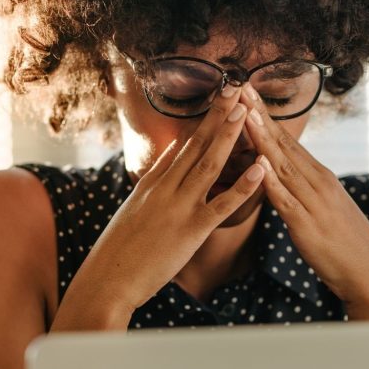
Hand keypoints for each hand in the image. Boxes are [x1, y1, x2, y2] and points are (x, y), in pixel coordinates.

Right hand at [61, 84, 265, 322]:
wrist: (107, 279)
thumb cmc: (119, 252)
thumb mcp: (133, 210)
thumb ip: (153, 182)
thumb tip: (171, 153)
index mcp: (152, 184)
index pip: (182, 146)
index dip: (203, 121)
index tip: (219, 98)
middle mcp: (165, 189)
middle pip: (196, 145)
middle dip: (217, 115)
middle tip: (236, 88)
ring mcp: (178, 207)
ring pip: (209, 164)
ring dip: (229, 136)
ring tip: (246, 111)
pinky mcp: (191, 230)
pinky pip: (222, 204)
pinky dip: (243, 185)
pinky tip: (261, 169)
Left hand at [241, 85, 368, 319]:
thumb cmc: (345, 245)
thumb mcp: (324, 208)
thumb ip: (303, 190)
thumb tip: (282, 176)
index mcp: (320, 177)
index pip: (287, 140)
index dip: (265, 116)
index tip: (247, 91)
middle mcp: (318, 183)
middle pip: (283, 144)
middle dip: (259, 115)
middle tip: (239, 86)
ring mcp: (314, 203)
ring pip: (282, 165)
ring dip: (262, 139)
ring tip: (244, 114)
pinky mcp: (307, 227)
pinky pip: (286, 201)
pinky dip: (272, 182)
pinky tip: (258, 166)